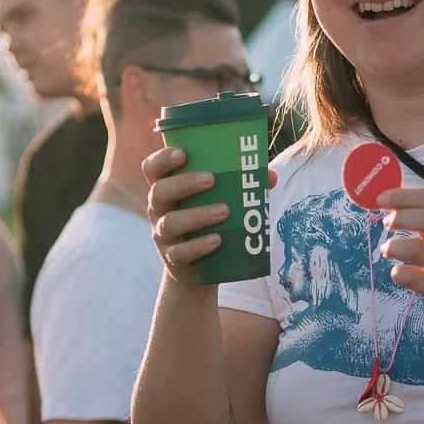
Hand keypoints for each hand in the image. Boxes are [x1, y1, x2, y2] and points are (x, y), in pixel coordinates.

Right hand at [139, 145, 226, 281]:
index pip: (152, 169)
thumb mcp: (217, 202)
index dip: (162, 159)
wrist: (197, 269)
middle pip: (160, 192)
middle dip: (183, 183)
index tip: (182, 153)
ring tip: (224, 211)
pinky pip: (181, 252)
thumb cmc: (208, 223)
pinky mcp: (173, 258)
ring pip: (170, 222)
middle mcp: (159, 210)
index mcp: (166, 189)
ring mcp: (163, 235)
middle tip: (210, 179)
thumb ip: (239, 187)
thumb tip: (271, 176)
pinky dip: (199, 245)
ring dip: (197, 215)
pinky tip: (217, 240)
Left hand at [377, 185, 423, 336]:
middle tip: (385, 222)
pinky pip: (416, 280)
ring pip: (420, 250)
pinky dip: (400, 273)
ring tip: (387, 249)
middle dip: (400, 217)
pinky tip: (397, 272)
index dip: (406, 195)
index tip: (382, 198)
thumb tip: (392, 198)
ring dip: (395, 246)